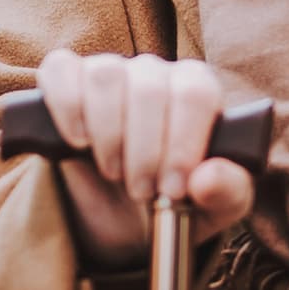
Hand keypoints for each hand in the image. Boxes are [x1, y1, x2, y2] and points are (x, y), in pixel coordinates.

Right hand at [34, 50, 257, 268]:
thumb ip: (228, 192)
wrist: (126, 219)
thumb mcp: (214, 210)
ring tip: (114, 172)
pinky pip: (60, 69)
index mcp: (199, 91)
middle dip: (144, 151)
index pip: (195, 94)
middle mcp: (155, 73)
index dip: (182, 143)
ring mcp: (109, 71)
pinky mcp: (66, 80)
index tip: (173, 188)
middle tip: (142, 191)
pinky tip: (79, 141)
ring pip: (106, 75)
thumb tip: (206, 178)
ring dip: (108, 133)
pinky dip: (67, 105)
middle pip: (149, 88)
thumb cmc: (176, 202)